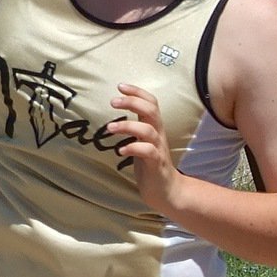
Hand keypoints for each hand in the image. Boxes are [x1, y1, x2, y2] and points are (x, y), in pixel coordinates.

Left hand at [108, 83, 179, 215]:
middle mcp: (158, 134)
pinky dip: (133, 148)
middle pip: (151, 110)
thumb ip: (134, 125)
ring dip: (127, 126)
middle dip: (133, 102)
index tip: (120, 86)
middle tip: (113, 102)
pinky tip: (121, 150)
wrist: (166, 190)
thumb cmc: (150, 163)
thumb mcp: (142, 140)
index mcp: (154, 127)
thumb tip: (119, 110)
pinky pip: (148, 151)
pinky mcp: (156, 164)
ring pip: (148, 130)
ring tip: (109, 128)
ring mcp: (158, 148)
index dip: (137, 92)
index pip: (151, 102)